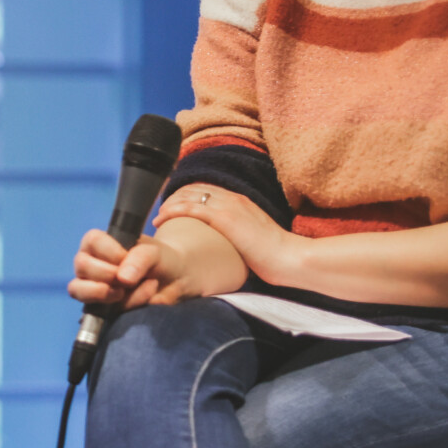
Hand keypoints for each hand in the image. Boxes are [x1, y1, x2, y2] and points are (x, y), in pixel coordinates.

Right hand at [68, 229, 188, 309]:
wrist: (175, 281)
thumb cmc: (160, 259)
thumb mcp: (155, 252)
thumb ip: (139, 259)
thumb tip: (122, 278)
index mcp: (100, 243)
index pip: (91, 241)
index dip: (110, 252)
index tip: (127, 257)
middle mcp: (92, 262)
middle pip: (82, 265)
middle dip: (107, 274)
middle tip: (128, 277)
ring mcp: (93, 285)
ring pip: (78, 289)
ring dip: (103, 292)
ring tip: (124, 291)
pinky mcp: (101, 305)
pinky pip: (99, 309)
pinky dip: (124, 305)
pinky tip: (141, 297)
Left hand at [154, 184, 300, 284]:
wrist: (290, 258)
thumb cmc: (274, 255)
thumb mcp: (253, 236)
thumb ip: (238, 232)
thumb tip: (225, 241)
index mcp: (240, 201)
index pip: (205, 190)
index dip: (185, 195)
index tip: (172, 204)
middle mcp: (233, 199)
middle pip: (193, 190)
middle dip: (173, 198)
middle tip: (160, 210)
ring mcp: (229, 207)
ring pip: (189, 196)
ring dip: (169, 204)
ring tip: (158, 216)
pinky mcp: (225, 219)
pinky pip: (192, 209)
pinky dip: (173, 211)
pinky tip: (162, 218)